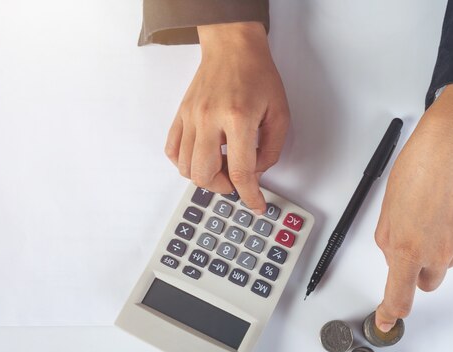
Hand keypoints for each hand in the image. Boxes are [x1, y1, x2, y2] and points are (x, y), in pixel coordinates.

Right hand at [165, 22, 289, 213]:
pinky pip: (172, 151)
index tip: (256, 204)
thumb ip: (271, 149)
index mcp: (238, 118)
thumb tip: (256, 173)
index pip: (241, 171)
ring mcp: (191, 117)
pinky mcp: (180, 115)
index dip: (249, 195)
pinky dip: (184, 164)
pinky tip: (200, 158)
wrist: (232, 46)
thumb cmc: (257, 75)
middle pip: (204, 174)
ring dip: (204, 177)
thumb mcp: (279, 113)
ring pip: (185, 167)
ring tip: (220, 167)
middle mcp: (209, 119)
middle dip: (223, 187)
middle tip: (236, 180)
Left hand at [374, 84, 452, 331]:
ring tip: (432, 212)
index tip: (387, 321)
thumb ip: (389, 243)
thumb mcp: (387, 211)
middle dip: (417, 269)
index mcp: (406, 249)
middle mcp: (436, 253)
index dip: (391, 312)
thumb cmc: (415, 172)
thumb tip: (395, 262)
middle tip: (413, 240)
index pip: (399, 296)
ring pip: (446, 260)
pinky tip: (450, 206)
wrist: (451, 148)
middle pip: (426, 282)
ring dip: (437, 248)